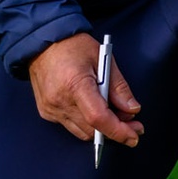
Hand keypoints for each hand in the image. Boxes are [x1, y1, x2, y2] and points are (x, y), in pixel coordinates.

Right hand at [27, 33, 143, 147]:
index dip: (118, 131)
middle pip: (93, 130)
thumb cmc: (72, 46)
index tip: (133, 135)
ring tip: (113, 113)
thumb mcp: (103, 59)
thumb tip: (132, 110)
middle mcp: (60, 100)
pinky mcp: (47, 112)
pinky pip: (71, 126)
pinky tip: (92, 109)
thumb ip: (118, 87)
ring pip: (83, 133)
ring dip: (101, 129)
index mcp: (75, 84)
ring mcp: (51, 109)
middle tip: (130, 120)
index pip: (98, 118)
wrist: (43, 43)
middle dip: (115, 130)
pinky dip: (86, 123)